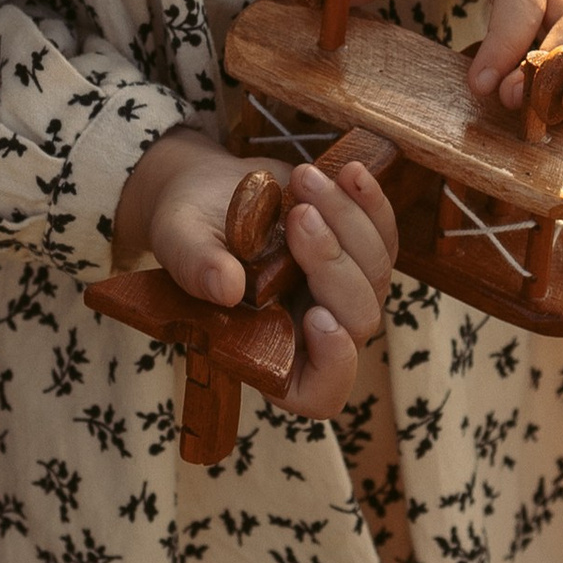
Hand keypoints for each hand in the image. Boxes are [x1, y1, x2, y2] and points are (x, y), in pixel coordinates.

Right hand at [109, 128, 398, 420]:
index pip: (320, 391)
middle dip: (333, 266)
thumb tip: (226, 287)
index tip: (318, 317)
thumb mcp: (178, 243)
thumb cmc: (187, 229)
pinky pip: (385, 234)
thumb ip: (196, 268)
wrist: (207, 189)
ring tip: (303, 179)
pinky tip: (349, 171)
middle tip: (298, 217)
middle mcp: (314, 332)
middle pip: (357, 320)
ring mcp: (342, 292)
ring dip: (348, 222)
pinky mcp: (359, 250)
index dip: (333, 364)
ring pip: (376, 271)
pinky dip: (371, 203)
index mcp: (269, 354)